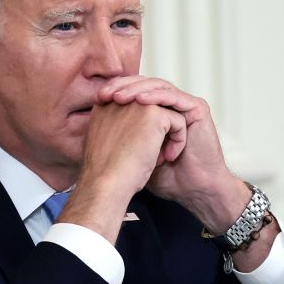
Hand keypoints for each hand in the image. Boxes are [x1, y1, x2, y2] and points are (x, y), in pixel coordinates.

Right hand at [58, 99, 185, 243]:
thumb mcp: (109, 145)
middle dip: (157, 132)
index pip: (134, 110)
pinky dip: (178, 140)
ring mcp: (136, 104)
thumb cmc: (107, 173)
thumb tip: (138, 132)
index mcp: (105, 108)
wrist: (107, 184)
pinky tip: (167, 157)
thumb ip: (118, 131)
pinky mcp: (153, 113)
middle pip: (151, 109)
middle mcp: (119, 100)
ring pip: (166, 114)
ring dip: (169, 137)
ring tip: (160, 158)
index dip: (142, 130)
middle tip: (152, 155)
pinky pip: (177, 120)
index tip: (138, 152)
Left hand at [96, 76, 245, 229]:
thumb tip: (94, 125)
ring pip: (158, 86)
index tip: (96, 98)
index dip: (116, 91)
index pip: (134, 92)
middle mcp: (172, 105)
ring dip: (137, 90)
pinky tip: (141, 101)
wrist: (192, 189)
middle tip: (105, 93)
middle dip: (123, 86)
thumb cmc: (166, 176)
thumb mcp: (136, 152)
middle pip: (145, 84)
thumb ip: (123, 136)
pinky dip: (157, 98)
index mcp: (157, 112)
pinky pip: (174, 97)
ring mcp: (185, 105)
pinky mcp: (197, 109)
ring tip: (119, 97)